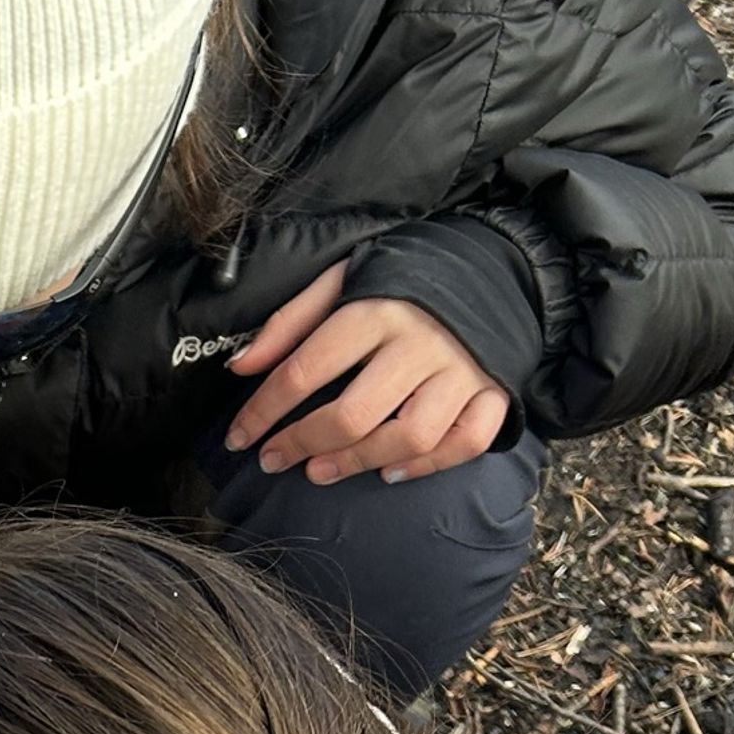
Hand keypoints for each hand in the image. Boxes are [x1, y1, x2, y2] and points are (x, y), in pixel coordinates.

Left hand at [224, 261, 509, 484]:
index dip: (264, 410)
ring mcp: (462, 370)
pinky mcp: (493, 390)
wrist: (491, 262)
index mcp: (377, 310)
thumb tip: (241, 366)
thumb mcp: (341, 280)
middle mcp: (421, 343)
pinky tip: (391, 471)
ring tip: (320, 471)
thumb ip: (290, 322)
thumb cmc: (403, 278)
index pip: (306, 369)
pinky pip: (466, 442)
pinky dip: (428, 465)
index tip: (239, 438)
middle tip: (274, 460)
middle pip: (354, 414)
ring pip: (409, 437)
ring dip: (358, 463)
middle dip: (303, 443)